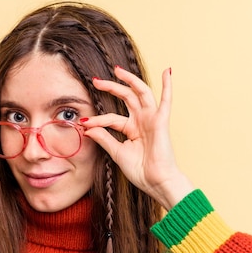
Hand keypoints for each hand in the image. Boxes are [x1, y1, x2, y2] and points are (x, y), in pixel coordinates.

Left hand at [82, 66, 193, 209]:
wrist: (155, 182)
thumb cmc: (140, 171)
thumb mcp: (117, 152)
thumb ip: (104, 137)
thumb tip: (87, 126)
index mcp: (132, 129)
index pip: (112, 118)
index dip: (97, 120)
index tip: (83, 122)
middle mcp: (142, 121)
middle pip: (126, 98)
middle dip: (111, 87)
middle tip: (96, 81)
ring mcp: (152, 119)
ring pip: (140, 93)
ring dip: (130, 80)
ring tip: (117, 70)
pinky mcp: (161, 121)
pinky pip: (166, 100)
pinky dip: (168, 86)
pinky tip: (167, 71)